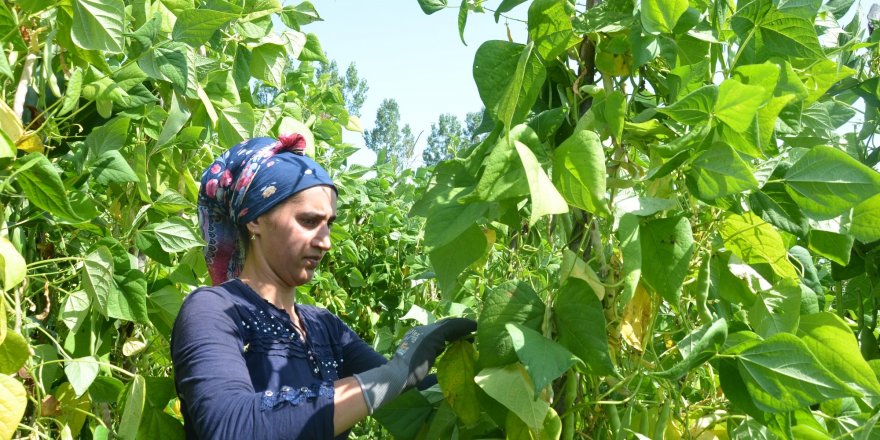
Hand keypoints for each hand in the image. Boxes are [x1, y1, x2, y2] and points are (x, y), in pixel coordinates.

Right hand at [353, 318, 476, 412]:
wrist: (396, 376)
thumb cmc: (405, 378)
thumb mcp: (419, 370)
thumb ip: (428, 368)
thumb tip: (436, 376)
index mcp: (416, 338)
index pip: (437, 333)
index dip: (451, 333)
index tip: (462, 337)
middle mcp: (420, 331)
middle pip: (444, 326)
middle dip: (458, 327)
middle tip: (472, 330)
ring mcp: (426, 332)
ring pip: (449, 325)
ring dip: (463, 326)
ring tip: (476, 327)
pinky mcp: (432, 336)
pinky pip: (452, 328)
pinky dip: (464, 326)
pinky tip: (474, 328)